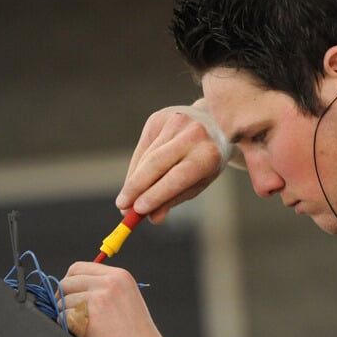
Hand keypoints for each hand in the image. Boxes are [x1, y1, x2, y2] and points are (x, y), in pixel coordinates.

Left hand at [59, 261, 171, 336]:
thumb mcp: (128, 301)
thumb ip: (105, 290)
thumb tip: (76, 289)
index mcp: (120, 276)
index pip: (79, 267)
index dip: (71, 283)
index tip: (72, 296)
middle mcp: (109, 282)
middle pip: (66, 282)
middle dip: (65, 299)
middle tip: (74, 315)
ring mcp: (97, 298)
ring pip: (62, 301)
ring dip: (66, 316)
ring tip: (86, 329)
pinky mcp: (86, 316)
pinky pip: (61, 318)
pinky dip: (67, 329)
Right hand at [116, 101, 234, 223]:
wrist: (214, 121)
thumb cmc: (206, 159)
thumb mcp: (199, 181)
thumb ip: (176, 198)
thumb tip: (153, 218)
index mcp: (208, 154)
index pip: (177, 177)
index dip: (155, 194)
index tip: (137, 210)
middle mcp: (192, 135)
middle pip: (155, 164)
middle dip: (135, 188)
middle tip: (122, 208)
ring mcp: (174, 122)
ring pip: (146, 157)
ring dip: (133, 181)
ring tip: (126, 200)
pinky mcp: (158, 118)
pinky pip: (142, 148)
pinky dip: (136, 167)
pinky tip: (134, 180)